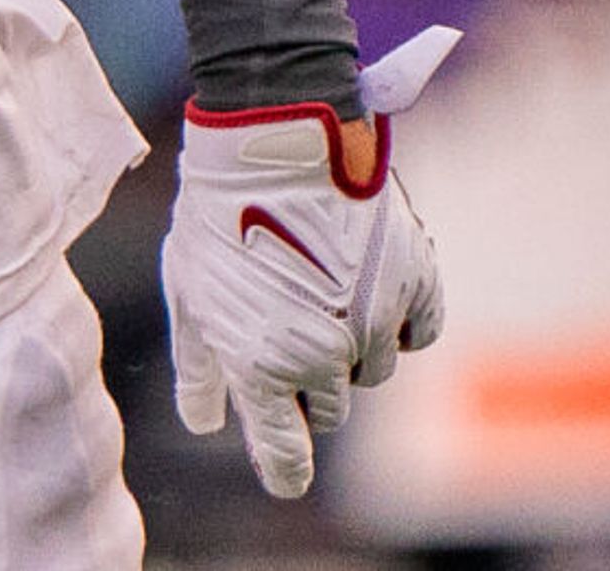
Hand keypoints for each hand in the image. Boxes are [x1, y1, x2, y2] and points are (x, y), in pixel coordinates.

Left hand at [163, 25, 455, 498]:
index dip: (284, 467)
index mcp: (261, 366)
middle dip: (307, 383)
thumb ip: (200, 365)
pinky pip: (417, 332)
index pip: (286, 456)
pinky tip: (368, 283)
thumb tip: (204, 422)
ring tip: (320, 286)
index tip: (286, 469)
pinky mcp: (414, 284)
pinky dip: (398, 319)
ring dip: (350, 346)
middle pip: (327, 410)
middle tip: (287, 325)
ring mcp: (374, 322)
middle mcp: (322, 356)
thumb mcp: (192, 292)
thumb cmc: (220, 215)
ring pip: (371, 371)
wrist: (275, 140)